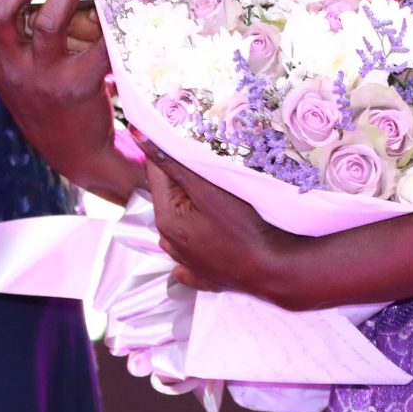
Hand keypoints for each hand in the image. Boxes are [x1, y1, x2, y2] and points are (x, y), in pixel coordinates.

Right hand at [0, 0, 137, 202]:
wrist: (76, 154)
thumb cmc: (46, 100)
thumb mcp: (18, 73)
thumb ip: (18, 36)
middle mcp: (14, 71)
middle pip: (5, 14)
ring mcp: (45, 80)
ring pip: (48, 24)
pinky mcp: (80, 88)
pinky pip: (95, 49)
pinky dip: (108, 23)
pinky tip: (117, 0)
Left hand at [141, 140, 312, 308]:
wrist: (274, 270)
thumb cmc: (243, 227)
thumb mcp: (207, 189)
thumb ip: (172, 162)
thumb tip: (138, 135)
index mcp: (165, 219)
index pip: (156, 173)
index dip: (171, 153)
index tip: (189, 140)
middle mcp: (169, 242)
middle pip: (171, 197)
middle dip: (185, 180)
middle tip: (211, 168)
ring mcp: (186, 263)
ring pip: (182, 221)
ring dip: (194, 206)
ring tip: (220, 197)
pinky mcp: (203, 276)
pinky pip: (194, 252)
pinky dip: (201, 239)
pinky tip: (213, 233)